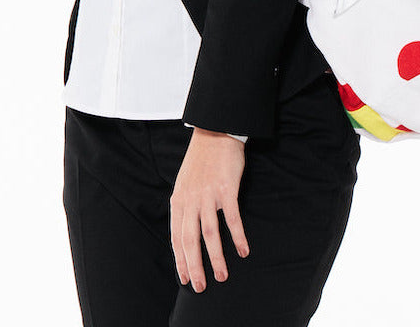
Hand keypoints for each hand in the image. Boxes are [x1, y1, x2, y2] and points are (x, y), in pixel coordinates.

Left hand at [170, 127, 249, 292]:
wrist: (216, 132)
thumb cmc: (201, 160)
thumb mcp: (184, 183)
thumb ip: (184, 206)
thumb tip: (185, 232)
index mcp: (178, 200)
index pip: (176, 237)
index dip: (181, 260)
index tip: (186, 278)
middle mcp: (191, 199)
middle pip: (190, 240)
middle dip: (195, 266)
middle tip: (201, 287)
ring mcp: (208, 194)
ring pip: (210, 233)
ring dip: (216, 257)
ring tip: (222, 276)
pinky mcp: (226, 189)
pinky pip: (232, 218)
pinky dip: (237, 236)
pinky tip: (243, 250)